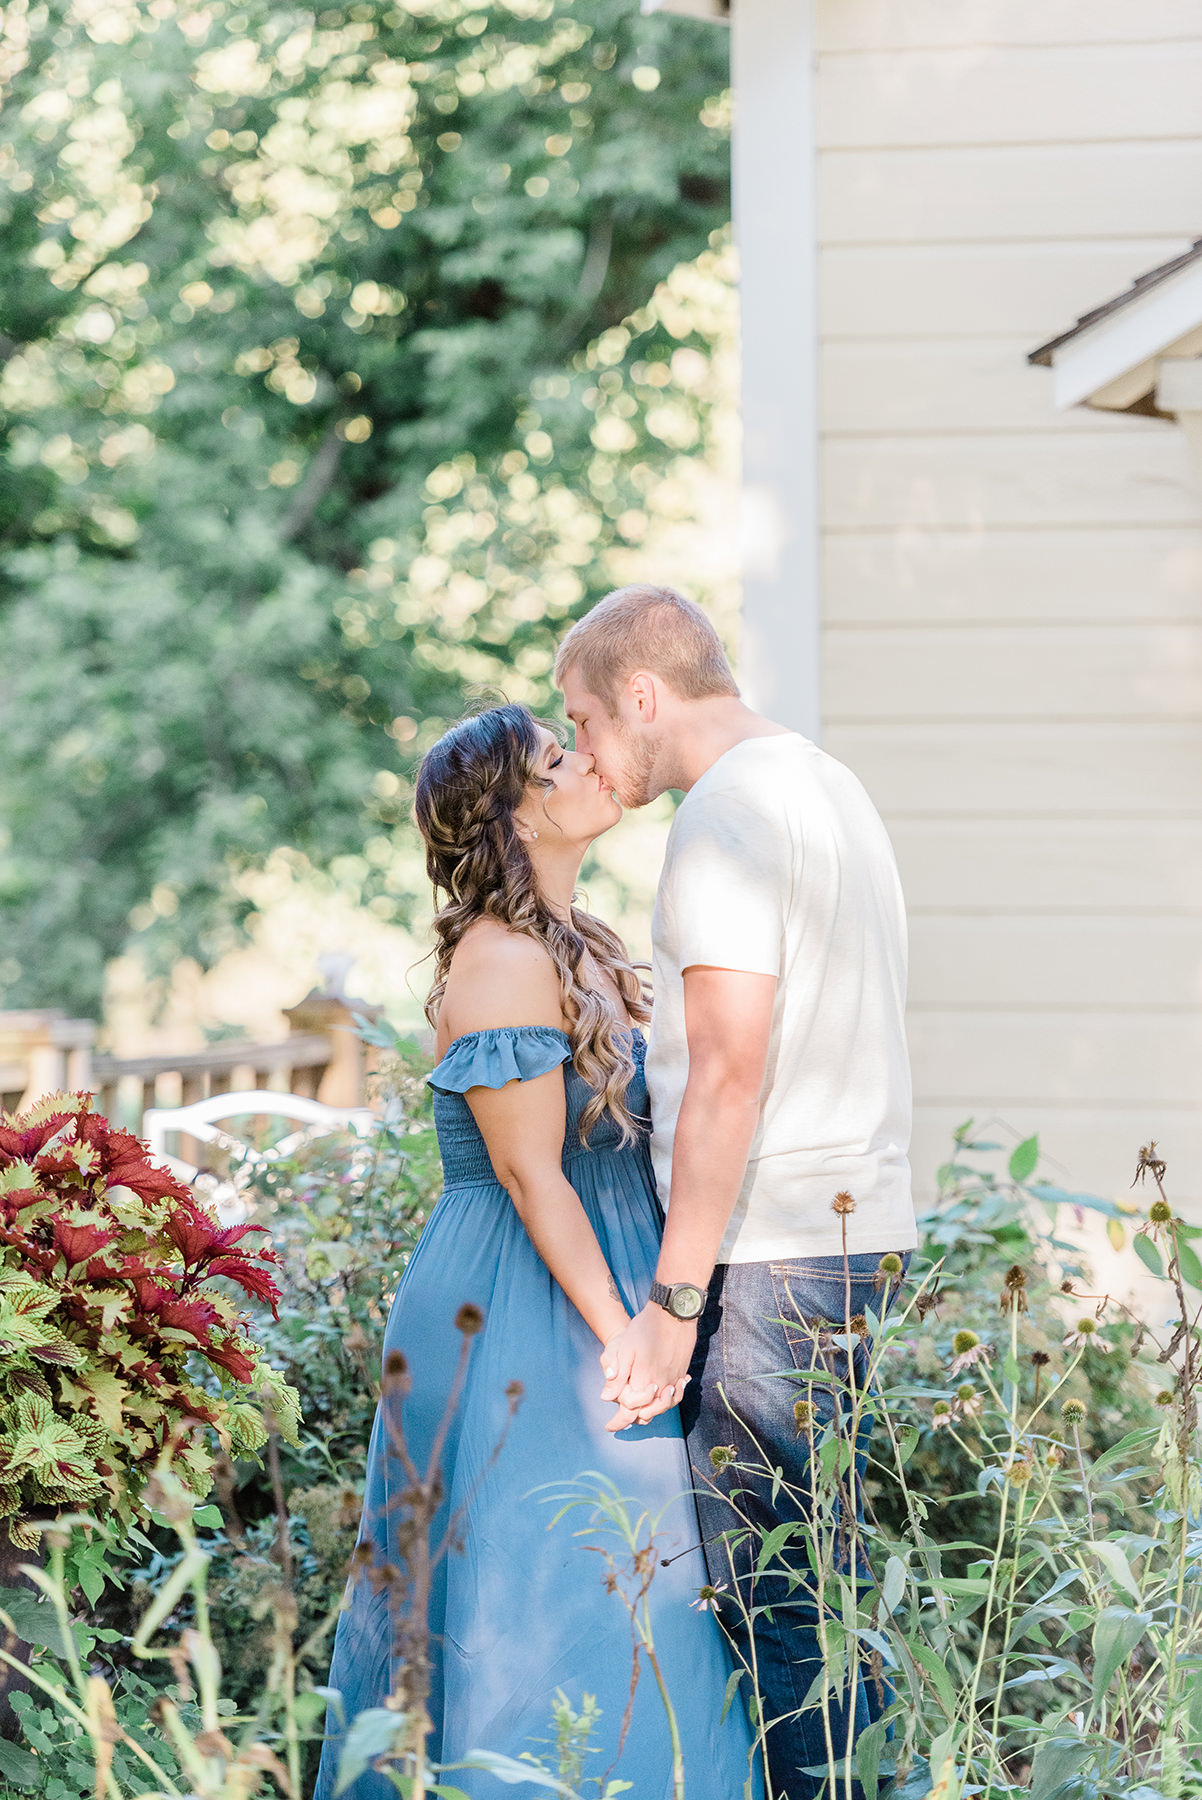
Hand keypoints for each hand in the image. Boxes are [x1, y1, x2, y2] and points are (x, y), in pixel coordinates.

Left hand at [599, 1305, 696, 1432]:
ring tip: (641, 1412)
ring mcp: (674, 1379)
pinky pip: (675, 1395)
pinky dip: (667, 1400)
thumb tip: (605, 1397)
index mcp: (643, 1381)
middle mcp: (660, 1385)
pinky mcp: (682, 1372)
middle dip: (633, 1419)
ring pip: (663, 1406)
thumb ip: (617, 1375)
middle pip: (647, 1413)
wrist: (674, 1312)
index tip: (608, 1427)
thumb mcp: (625, 1349)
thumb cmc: (645, 1328)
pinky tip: (662, 1396)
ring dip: (651, 1411)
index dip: (618, 1422)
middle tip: (621, 1422)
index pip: (629, 1411)